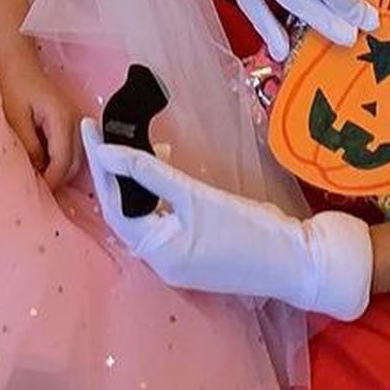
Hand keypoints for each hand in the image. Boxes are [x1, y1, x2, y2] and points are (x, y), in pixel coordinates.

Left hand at [0, 42, 78, 187]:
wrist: (16, 62)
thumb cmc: (13, 85)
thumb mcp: (16, 119)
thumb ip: (29, 146)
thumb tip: (38, 172)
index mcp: (63, 119)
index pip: (63, 161)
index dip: (51, 180)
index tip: (37, 192)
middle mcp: (76, 120)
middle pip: (75, 163)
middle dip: (58, 180)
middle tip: (38, 192)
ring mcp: (76, 120)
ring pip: (76, 158)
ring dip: (60, 172)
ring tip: (40, 182)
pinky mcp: (70, 121)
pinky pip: (71, 148)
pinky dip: (61, 161)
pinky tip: (44, 166)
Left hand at [80, 118, 371, 317]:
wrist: (300, 261)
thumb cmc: (248, 231)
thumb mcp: (195, 196)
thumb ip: (150, 172)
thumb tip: (107, 151)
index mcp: (156, 252)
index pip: (113, 203)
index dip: (100, 165)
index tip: (90, 128)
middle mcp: (160, 260)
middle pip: (123, 209)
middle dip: (113, 170)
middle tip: (103, 130)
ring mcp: (178, 258)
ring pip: (143, 212)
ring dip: (137, 179)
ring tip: (140, 142)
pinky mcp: (195, 251)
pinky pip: (163, 217)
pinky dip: (157, 191)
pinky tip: (165, 164)